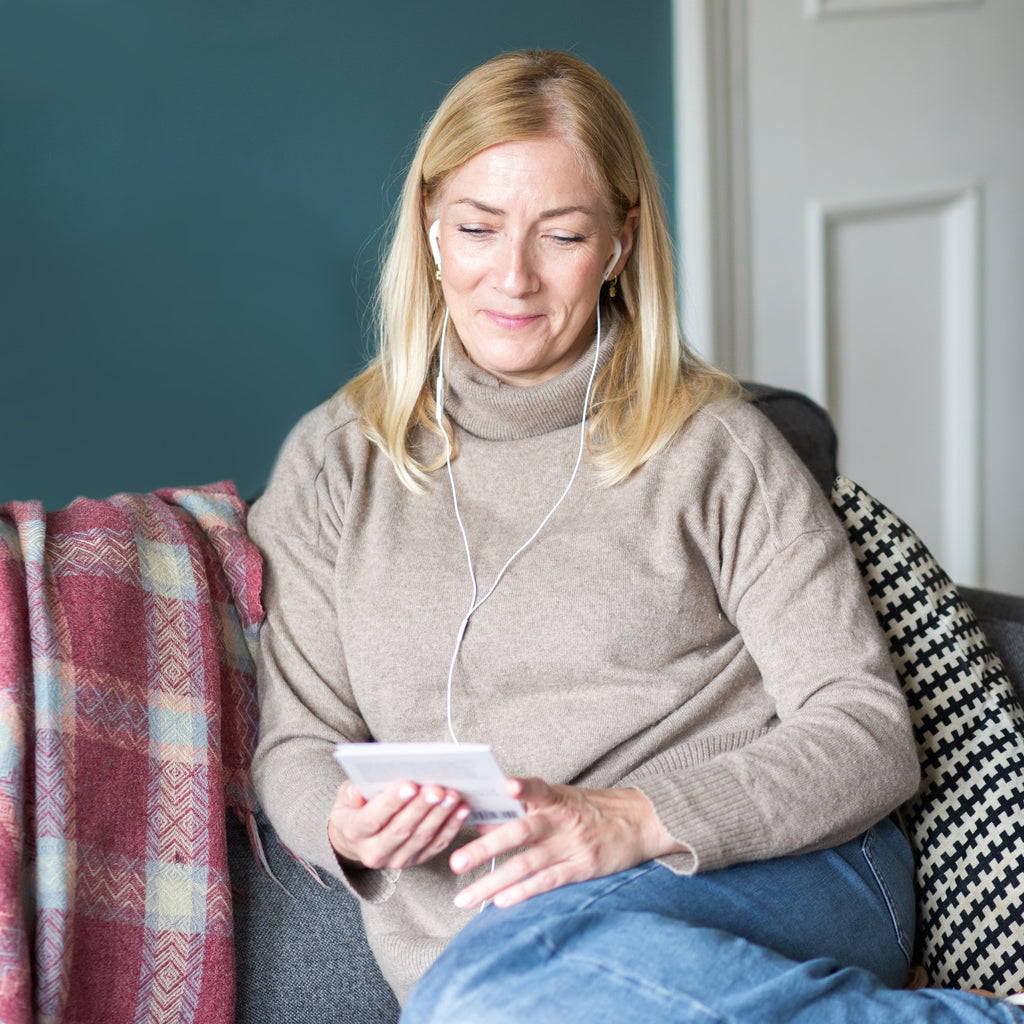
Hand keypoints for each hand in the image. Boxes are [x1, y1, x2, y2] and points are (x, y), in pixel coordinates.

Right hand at [327, 779, 470, 869]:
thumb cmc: (354, 810)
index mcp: (354, 833)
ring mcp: (397, 860)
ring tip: (452, 795)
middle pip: (401, 830)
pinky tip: (462, 809)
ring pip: (422, 838)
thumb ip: (349, 793)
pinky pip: (437, 844)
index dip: (391, 802)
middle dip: (421, 808)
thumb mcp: (344, 799)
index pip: (372, 819)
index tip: (409, 785)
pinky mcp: (417, 860)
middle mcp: (375, 853)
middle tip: (437, 789)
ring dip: (440, 816)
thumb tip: (357, 790)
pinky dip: (451, 827)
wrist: (357, 840)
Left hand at [448, 778, 681, 909]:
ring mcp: (573, 845)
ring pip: (526, 865)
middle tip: (456, 862)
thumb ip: (527, 807)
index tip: (505, 786)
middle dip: (484, 849)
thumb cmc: (591, 808)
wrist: (640, 820)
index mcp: (556, 797)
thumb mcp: (563, 798)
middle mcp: (562, 820)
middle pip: (519, 833)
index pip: (537, 788)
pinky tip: (501, 901)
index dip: (523, 786)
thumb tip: (486, 821)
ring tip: (466, 897)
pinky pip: (548, 882)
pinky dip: (523, 892)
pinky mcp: (583, 867)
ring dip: (492, 882)